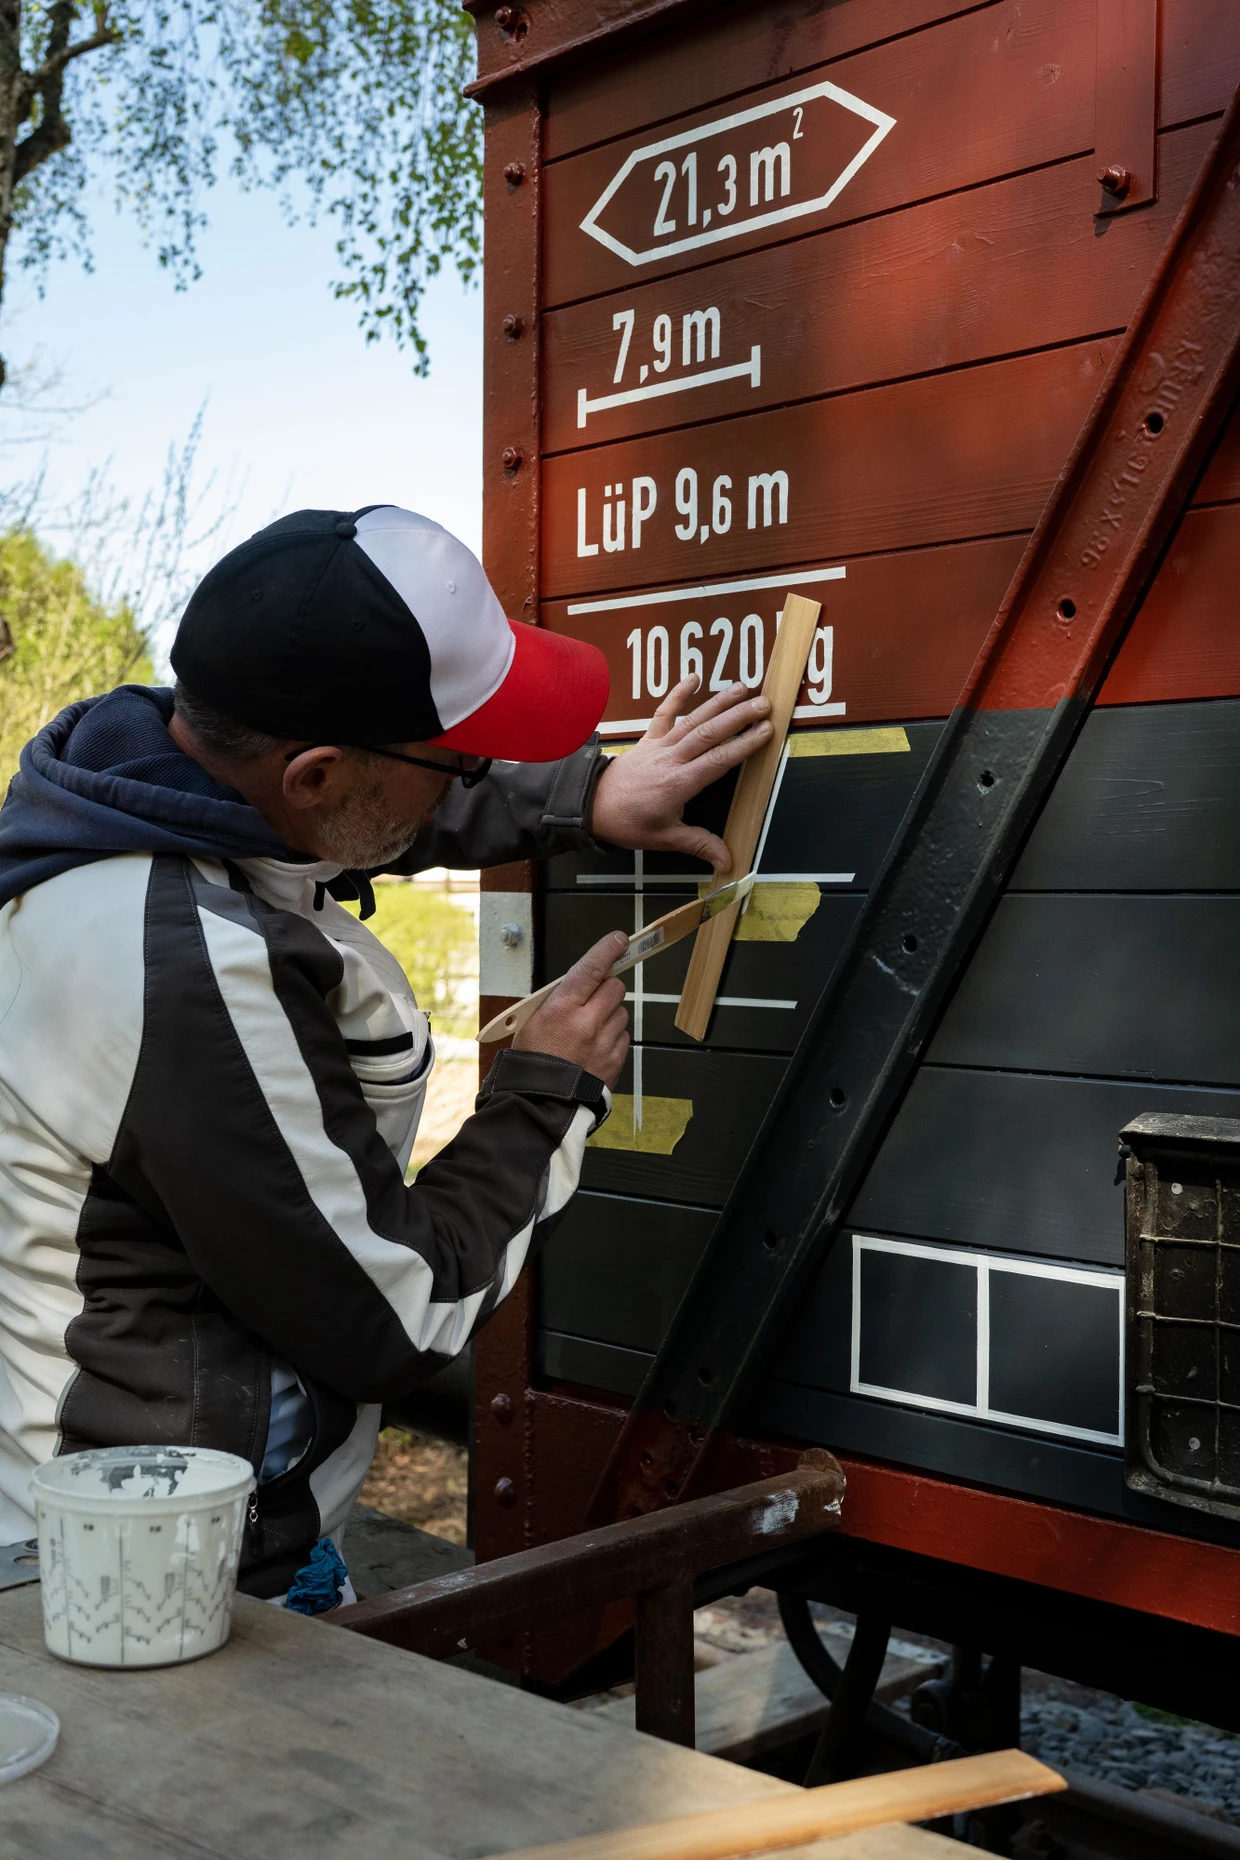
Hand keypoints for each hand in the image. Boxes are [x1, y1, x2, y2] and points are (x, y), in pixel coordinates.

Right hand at [513, 930, 629, 1087]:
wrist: (540, 1103)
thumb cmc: (531, 1062)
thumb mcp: (532, 1022)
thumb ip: (559, 1000)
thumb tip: (581, 984)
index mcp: (562, 1008)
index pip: (591, 968)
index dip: (607, 950)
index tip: (619, 940)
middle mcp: (587, 1023)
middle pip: (615, 988)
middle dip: (607, 989)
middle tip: (593, 999)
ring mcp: (605, 1043)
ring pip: (621, 1012)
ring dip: (609, 1015)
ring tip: (589, 1031)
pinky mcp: (616, 1060)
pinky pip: (624, 1037)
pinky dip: (613, 1037)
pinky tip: (595, 1048)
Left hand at [588, 679, 771, 873]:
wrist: (592, 807)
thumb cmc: (628, 823)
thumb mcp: (665, 839)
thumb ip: (699, 845)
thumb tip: (728, 861)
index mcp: (678, 784)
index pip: (718, 761)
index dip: (743, 744)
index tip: (765, 731)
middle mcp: (671, 760)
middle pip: (709, 734)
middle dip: (738, 717)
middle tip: (764, 704)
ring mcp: (659, 746)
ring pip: (693, 720)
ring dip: (718, 702)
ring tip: (742, 687)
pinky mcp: (648, 739)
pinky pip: (663, 712)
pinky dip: (678, 693)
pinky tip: (694, 676)